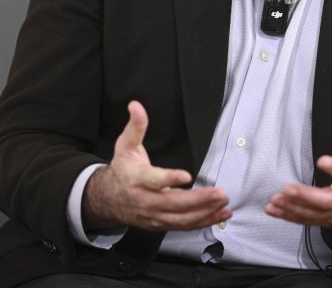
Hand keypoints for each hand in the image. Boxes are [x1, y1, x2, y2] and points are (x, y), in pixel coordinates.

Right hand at [82, 101, 230, 231]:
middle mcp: (145, 200)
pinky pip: (184, 225)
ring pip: (180, 218)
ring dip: (204, 212)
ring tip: (224, 203)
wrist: (108, 200)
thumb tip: (136, 106)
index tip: (186, 176)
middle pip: (173, 203)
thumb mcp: (125, 145)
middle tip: (220, 193)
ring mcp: (154, 215)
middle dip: (198, 199)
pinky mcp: (161, 223)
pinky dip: (203, 221)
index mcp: (136, 179)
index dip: (168, 179)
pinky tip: (220, 214)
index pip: (153, 180)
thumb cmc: (122, 170)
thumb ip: (136, 126)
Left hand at [265, 103, 331, 234]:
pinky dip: (289, 216)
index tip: (321, 160)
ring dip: (294, 207)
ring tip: (277, 200)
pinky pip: (307, 220)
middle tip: (288, 189)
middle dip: (307, 197)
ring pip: (315, 213)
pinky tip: (274, 210)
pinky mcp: (327, 219)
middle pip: (329, 201)